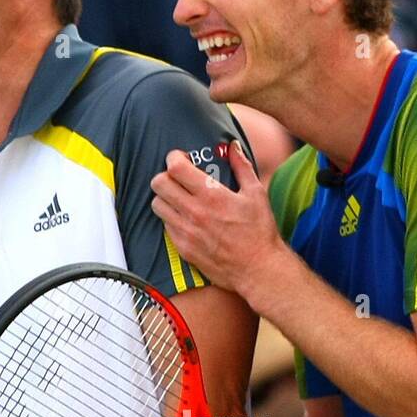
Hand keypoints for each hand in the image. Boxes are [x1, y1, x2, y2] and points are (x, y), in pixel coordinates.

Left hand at [150, 141, 288, 302]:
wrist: (257, 269)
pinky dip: (171, 219)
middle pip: (159, 184)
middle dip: (165, 176)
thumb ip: (242, 166)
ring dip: (165, 198)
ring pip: (157, 205)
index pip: (175, 167)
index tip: (181, 159)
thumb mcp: (256, 194)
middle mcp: (194, 212)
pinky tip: (185, 218)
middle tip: (176, 178)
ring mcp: (186, 232)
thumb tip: (233, 146)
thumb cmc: (259, 232)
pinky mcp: (184, 248)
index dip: (174, 158)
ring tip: (178, 198)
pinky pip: (165, 226)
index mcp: (211, 195)